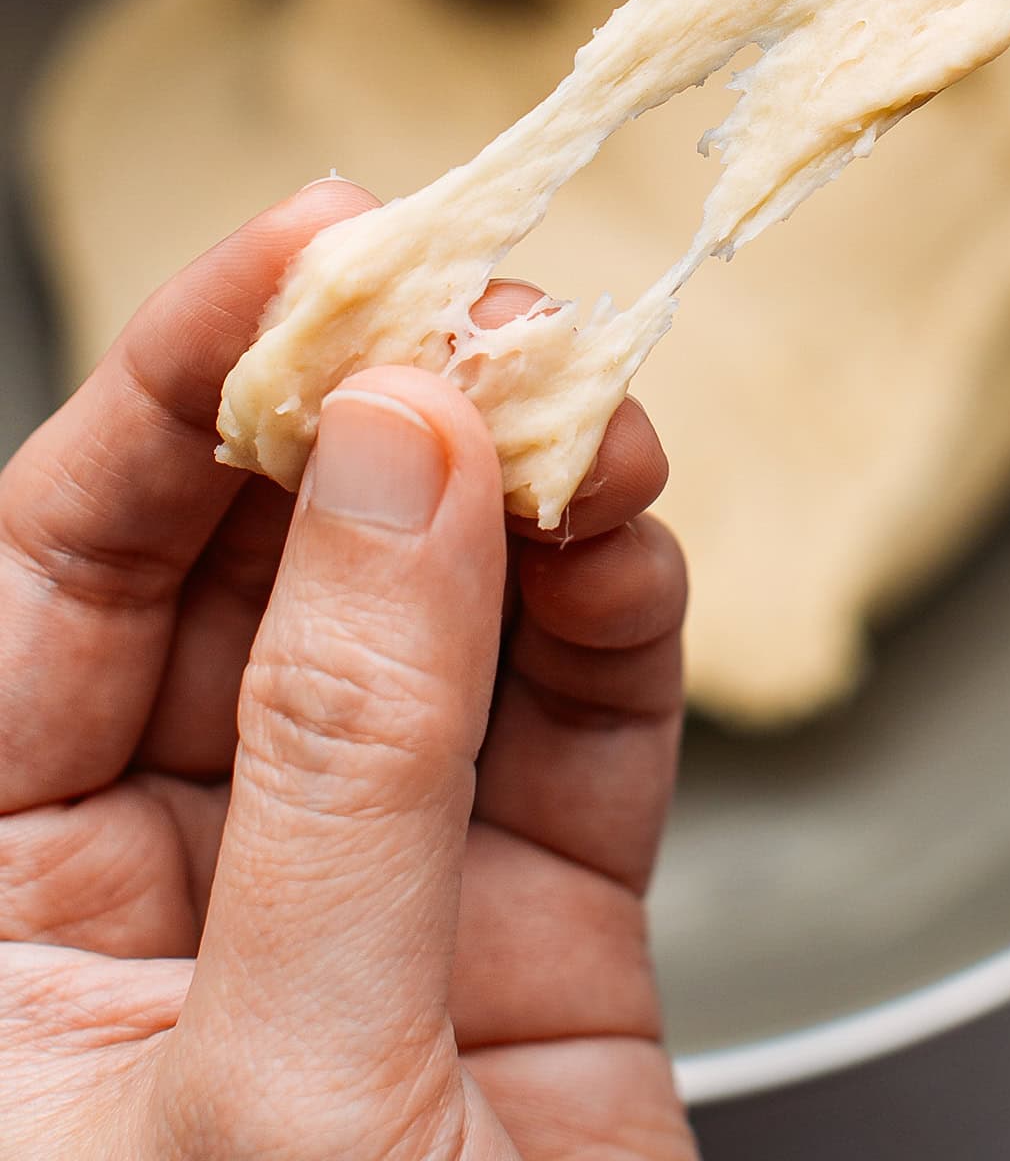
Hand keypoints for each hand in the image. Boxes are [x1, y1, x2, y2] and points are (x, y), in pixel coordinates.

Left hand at [0, 182, 694, 1159]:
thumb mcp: (284, 1076)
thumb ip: (353, 747)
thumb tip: (407, 456)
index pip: (64, 566)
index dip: (180, 386)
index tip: (307, 245)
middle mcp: (168, 880)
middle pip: (267, 565)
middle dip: (376, 419)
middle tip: (486, 296)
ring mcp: (364, 894)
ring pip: (434, 618)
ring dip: (516, 490)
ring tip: (587, 393)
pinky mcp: (529, 935)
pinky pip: (566, 721)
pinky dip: (614, 609)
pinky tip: (635, 523)